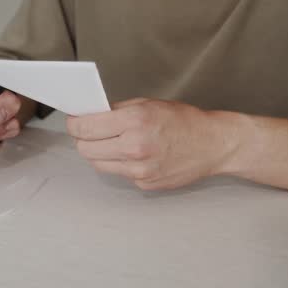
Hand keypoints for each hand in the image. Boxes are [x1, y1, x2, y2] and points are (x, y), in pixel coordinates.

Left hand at [66, 98, 235, 189]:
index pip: (85, 127)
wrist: (213, 144)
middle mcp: (135, 147)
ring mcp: (139, 169)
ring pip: (98, 164)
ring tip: (112, 142)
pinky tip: (135, 154)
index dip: (74, 124)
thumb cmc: (183, 121)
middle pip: (85, 149)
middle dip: (84, 139)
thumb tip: (89, 115)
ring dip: (99, 153)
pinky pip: (119, 173)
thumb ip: (117, 110)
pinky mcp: (144, 184)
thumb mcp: (149, 104)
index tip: (74, 121)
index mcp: (135, 121)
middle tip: (90, 131)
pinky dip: (120, 164)